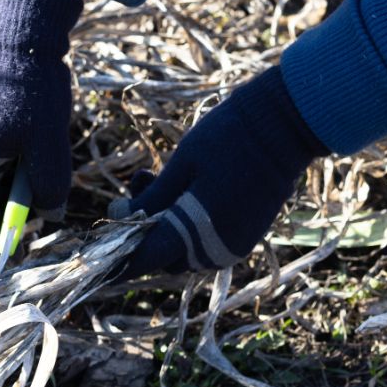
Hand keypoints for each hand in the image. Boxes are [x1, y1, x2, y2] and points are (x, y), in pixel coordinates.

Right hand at [0, 0, 83, 249]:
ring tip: (41, 194)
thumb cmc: (34, 91)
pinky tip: (36, 161)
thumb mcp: (48, 148)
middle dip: (8, 214)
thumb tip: (50, 217)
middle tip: (36, 226)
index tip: (14, 256)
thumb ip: (48, 188)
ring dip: (13, 189)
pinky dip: (12, 166)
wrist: (23, 33)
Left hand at [109, 67, 328, 278]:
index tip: (100, 254)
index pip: (147, 258)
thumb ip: (151, 199)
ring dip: (167, 226)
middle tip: (140, 183)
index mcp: (198, 232)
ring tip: (159, 177)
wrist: (285, 126)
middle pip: (165, 256)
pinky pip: (206, 243)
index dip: (121, 259)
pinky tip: (187, 188)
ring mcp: (235, 245)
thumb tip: (119, 217)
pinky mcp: (247, 236)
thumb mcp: (181, 166)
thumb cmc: (228, 138)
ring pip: (186, 251)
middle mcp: (218, 249)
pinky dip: (189, 225)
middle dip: (145, 230)